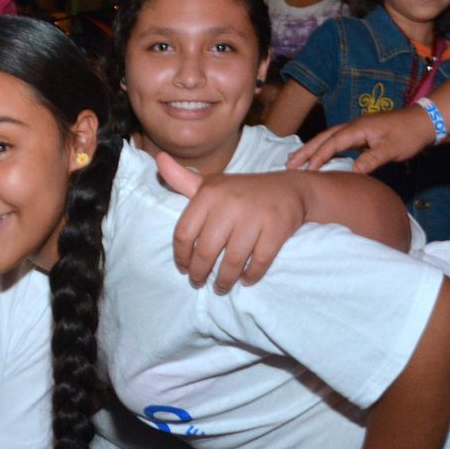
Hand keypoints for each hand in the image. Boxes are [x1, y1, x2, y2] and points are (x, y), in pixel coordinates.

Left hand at [157, 154, 305, 290]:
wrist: (289, 189)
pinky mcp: (276, 228)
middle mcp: (229, 203)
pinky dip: (251, 276)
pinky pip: (259, 262)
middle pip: (205, 251)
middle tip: (198, 283)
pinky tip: (245, 280)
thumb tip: (159, 160)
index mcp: (209, 193)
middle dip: (199, 274)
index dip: (181, 257)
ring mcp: (254, 216)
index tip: (183, 269)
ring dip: (224, 281)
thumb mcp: (211, 184)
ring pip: (231, 261)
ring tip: (220, 287)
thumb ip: (182, 179)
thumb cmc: (241, 192)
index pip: (183, 233)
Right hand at [288, 106, 434, 174]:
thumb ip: (372, 159)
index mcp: (358, 129)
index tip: (306, 172)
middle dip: (305, 151)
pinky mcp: (360, 135)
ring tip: (294, 160)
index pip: (332, 143)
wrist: (425, 121)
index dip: (318, 157)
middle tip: (288, 164)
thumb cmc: (409, 134)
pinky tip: (318, 157)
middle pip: (323, 138)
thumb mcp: (392, 149)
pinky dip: (323, 149)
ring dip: (311, 149)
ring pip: (327, 138)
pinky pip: (335, 142)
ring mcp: (356, 130)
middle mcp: (353, 126)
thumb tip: (352, 171)